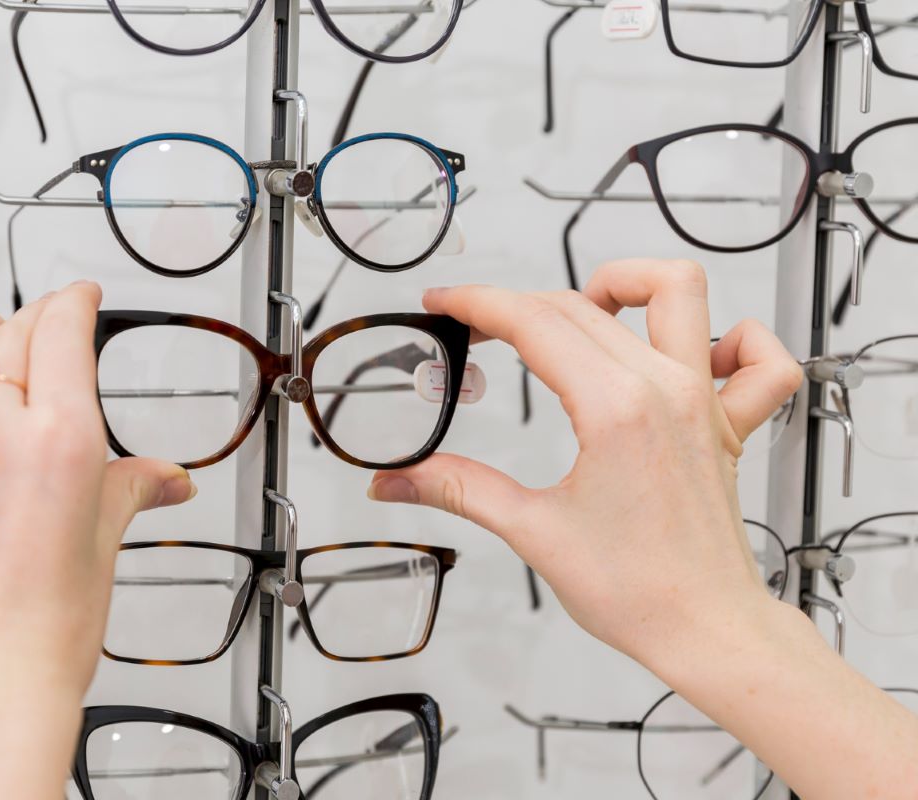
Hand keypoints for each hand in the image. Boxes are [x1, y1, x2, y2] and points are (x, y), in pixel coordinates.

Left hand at [0, 282, 194, 798]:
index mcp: (59, 439)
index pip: (59, 330)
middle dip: (34, 314)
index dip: (73, 298)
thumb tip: (168, 480)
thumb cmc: (48, 629)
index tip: (81, 293)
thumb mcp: (105, 543)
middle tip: (51, 319)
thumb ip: (133, 490)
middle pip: (6, 329)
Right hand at [368, 260, 917, 799]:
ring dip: (629, 283)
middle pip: (581, 305)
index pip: (533, 322)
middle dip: (518, 304)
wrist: (706, 631)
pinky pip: (761, 359)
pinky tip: (694, 352)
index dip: (477, 303)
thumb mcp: (532, 531)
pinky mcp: (731, 424)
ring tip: (586, 306)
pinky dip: (735, 341)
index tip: (444, 303)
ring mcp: (705, 401)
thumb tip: (395, 480)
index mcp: (615, 408)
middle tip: (477, 329)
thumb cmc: (636, 592)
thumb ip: (459, 490)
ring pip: (679, 293)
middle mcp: (665, 389)